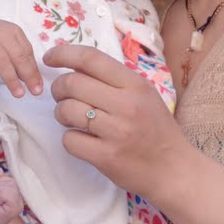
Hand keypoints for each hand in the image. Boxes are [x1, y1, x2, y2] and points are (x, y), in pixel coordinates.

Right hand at [0, 18, 44, 97]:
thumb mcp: (8, 42)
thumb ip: (20, 57)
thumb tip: (35, 80)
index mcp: (14, 32)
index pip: (27, 53)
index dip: (34, 71)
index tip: (40, 86)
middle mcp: (2, 35)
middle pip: (18, 57)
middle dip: (28, 75)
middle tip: (36, 92)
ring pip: (2, 62)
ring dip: (11, 80)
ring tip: (19, 94)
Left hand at [44, 42, 196, 205]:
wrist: (174, 169)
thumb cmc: (156, 130)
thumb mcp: (144, 95)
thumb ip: (115, 80)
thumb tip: (75, 65)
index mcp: (135, 85)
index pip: (91, 58)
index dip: (63, 53)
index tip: (49, 58)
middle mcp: (126, 104)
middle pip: (72, 83)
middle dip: (58, 88)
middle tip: (62, 96)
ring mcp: (116, 131)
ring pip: (66, 110)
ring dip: (61, 113)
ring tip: (71, 118)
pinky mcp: (106, 157)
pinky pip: (69, 140)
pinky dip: (70, 139)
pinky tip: (82, 140)